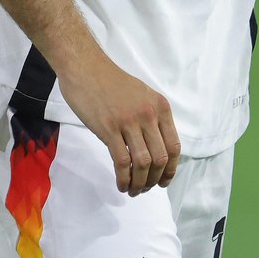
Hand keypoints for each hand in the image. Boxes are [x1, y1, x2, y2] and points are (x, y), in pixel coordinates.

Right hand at [59, 55, 179, 196]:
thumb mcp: (141, 94)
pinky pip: (122, 161)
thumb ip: (151, 117)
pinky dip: (124, 178)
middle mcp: (149, 115)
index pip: (174, 147)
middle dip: (154, 180)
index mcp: (160, 107)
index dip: (171, 169)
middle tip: (144, 189)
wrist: (84, 67)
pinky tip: (120, 184)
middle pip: (160, 159)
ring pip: (143, 163)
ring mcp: (129, 122)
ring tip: (132, 190)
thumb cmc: (110, 81)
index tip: (163, 181)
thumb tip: (154, 145)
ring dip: (139, 183)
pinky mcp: (109, 128)